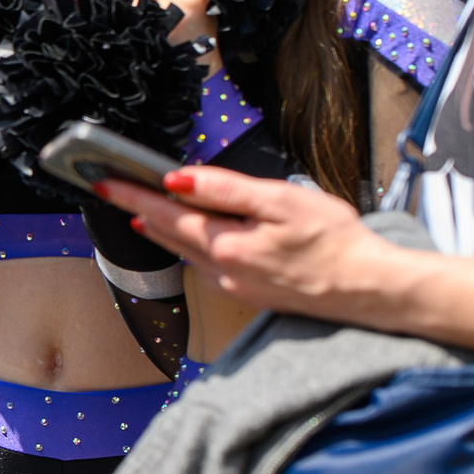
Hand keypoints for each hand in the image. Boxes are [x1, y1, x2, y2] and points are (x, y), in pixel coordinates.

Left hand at [102, 166, 401, 319]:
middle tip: (110, 191)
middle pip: (169, 236)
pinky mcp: (248, 293)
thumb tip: (179, 180)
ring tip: (140, 210)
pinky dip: (189, 247)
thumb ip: (226, 190)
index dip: (133, 195)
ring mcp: (234, 287)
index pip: (166, 215)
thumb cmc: (335, 242)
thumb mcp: (280, 201)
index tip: (104, 183)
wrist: (369, 289)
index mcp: (227, 246)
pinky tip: (190, 238)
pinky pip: (206, 266)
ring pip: (185, 253)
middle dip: (138, 210)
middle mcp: (222, 272)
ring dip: (161, 230)